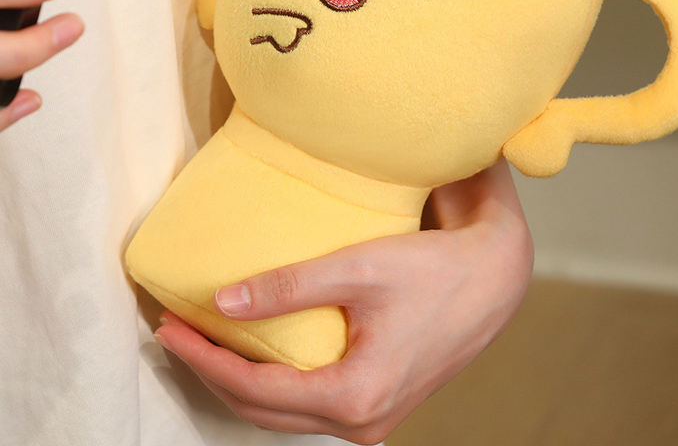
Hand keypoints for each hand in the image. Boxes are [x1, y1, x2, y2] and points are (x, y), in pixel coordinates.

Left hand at [155, 160, 532, 443]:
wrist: (495, 278)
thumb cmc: (435, 270)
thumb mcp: (359, 269)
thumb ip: (290, 288)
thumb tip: (224, 301)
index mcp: (357, 395)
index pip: (256, 389)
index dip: (205, 359)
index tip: (169, 328)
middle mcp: (364, 421)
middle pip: (265, 411)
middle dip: (215, 373)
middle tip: (178, 335)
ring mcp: (375, 418)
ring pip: (288, 414)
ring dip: (245, 382)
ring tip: (210, 344)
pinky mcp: (382, 402)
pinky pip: (313, 405)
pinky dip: (278, 384)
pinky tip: (264, 353)